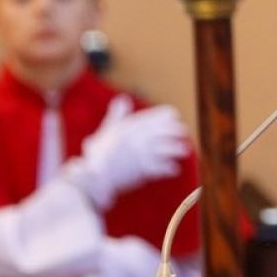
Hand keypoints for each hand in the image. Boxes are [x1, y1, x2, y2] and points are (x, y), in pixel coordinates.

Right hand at [65, 96, 190, 209]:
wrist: (92, 178)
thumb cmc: (97, 155)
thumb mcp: (106, 130)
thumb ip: (117, 114)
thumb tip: (122, 98)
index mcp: (132, 125)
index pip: (160, 115)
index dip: (169, 116)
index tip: (174, 117)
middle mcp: (140, 137)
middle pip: (169, 130)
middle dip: (178, 131)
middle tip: (183, 133)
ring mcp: (143, 153)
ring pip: (170, 148)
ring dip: (178, 149)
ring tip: (184, 150)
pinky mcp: (144, 169)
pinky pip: (164, 167)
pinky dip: (170, 168)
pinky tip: (174, 169)